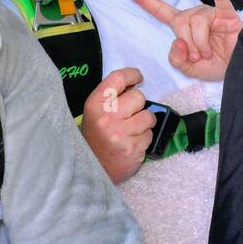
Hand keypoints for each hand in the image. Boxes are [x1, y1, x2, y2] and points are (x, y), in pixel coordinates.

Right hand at [79, 67, 156, 182]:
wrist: (93, 168)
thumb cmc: (97, 137)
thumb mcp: (95, 112)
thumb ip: (111, 97)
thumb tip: (134, 83)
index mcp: (95, 104)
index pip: (118, 78)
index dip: (132, 75)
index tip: (138, 78)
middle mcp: (106, 117)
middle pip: (138, 97)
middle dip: (138, 106)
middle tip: (130, 116)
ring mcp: (120, 133)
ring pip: (148, 115)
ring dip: (144, 123)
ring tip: (132, 131)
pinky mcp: (132, 148)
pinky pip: (150, 134)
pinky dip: (144, 138)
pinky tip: (132, 143)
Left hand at [128, 0, 242, 81]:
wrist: (238, 69)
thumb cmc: (217, 65)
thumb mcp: (190, 69)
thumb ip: (177, 59)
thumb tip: (178, 42)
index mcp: (184, 26)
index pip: (162, 11)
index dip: (146, 1)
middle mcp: (195, 16)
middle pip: (179, 21)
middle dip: (187, 43)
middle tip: (197, 57)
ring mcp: (211, 14)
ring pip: (196, 21)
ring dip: (201, 42)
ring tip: (209, 53)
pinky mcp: (228, 15)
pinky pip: (222, 3)